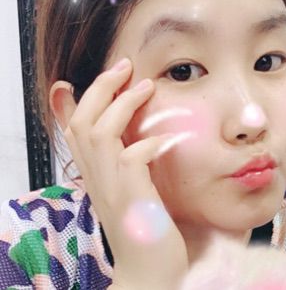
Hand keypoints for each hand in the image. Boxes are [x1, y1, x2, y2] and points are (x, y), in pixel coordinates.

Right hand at [62, 58, 188, 288]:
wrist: (148, 274)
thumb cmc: (145, 230)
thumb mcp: (132, 191)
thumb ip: (130, 164)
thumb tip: (143, 140)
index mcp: (95, 174)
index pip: (73, 132)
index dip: (70, 104)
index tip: (71, 82)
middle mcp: (97, 177)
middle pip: (83, 122)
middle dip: (100, 88)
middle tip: (124, 66)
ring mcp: (111, 186)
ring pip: (100, 132)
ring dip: (122, 104)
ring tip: (146, 86)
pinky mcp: (131, 196)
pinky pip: (132, 158)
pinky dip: (149, 143)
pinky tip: (167, 140)